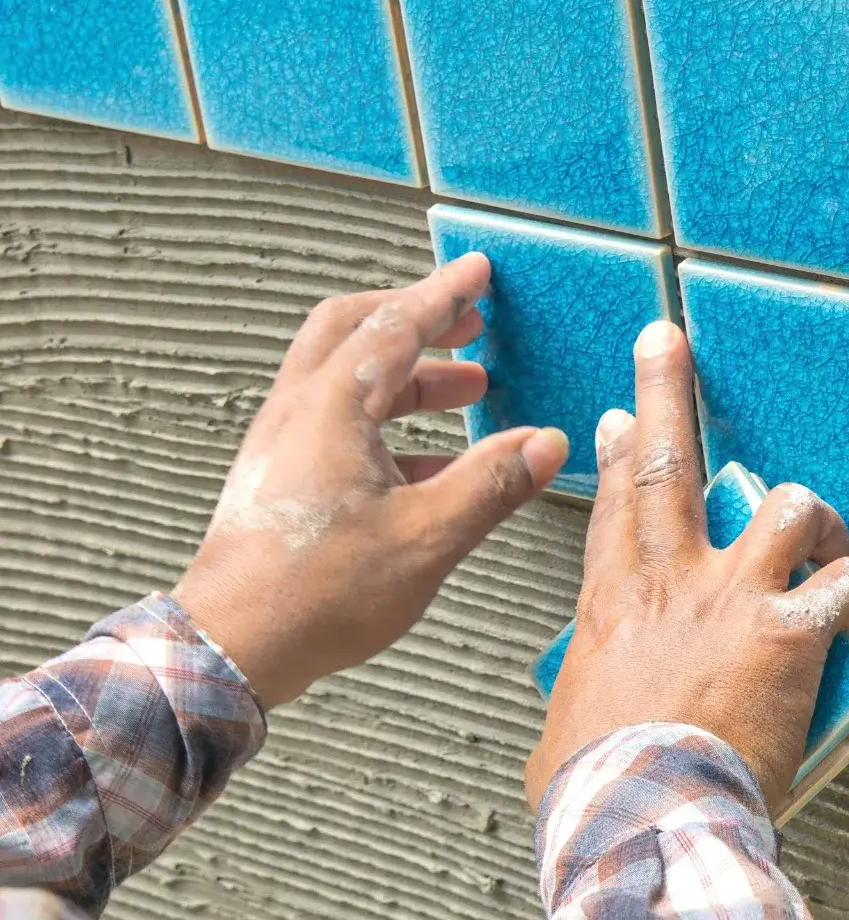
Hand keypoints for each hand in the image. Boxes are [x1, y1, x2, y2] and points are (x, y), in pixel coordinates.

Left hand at [173, 254, 568, 708]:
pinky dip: (388, 421)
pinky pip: (337, 423)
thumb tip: (545, 444)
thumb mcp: (429, 535)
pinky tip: (434, 461)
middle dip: (415, 321)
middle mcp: (298, 412)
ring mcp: (282, 445)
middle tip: (466, 323)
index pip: (396, 326)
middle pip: (353, 333)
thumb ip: (493, 483)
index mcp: (332, 407)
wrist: (233, 647)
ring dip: (408, 376)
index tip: (475, 273)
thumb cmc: (317, 593)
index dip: (443, 296)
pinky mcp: (279, 479)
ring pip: (345, 380)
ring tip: (466, 391)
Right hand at [524, 320, 848, 815]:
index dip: (620, 455)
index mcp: (611, 608)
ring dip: (818, 520)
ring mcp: (732, 597)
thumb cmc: (600, 795)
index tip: (623, 420)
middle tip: (665, 342)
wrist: (641, 816)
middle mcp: (670, 583)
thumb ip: (583, 715)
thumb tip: (582, 737)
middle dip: (666, 393)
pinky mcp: (791, 629)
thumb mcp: (565, 739)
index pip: (615, 509)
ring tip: (829, 543)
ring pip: (790, 508)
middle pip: (669, 463)